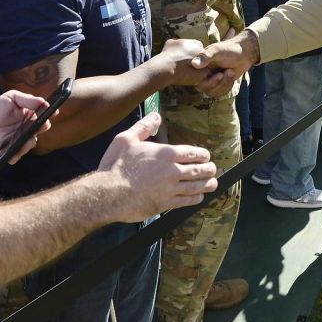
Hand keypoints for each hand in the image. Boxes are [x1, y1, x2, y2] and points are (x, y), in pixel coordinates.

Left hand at [0, 89, 49, 161]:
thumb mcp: (11, 98)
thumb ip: (27, 99)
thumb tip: (44, 102)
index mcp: (30, 116)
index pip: (44, 115)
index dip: (50, 113)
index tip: (53, 111)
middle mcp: (27, 129)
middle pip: (40, 130)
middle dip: (42, 127)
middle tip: (41, 124)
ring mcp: (20, 141)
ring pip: (30, 143)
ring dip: (29, 142)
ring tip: (26, 140)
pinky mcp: (10, 152)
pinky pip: (16, 156)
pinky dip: (15, 155)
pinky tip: (11, 153)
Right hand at [98, 114, 217, 221]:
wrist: (108, 194)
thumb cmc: (116, 165)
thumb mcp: (126, 139)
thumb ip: (144, 127)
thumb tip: (156, 116)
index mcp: (165, 154)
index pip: (192, 153)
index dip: (202, 155)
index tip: (206, 156)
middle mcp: (172, 171)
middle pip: (198, 170)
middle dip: (208, 169)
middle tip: (213, 169)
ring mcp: (170, 189)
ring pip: (196, 187)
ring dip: (206, 184)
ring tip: (212, 183)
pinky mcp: (165, 204)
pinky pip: (186, 202)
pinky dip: (195, 199)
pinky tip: (199, 197)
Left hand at [155, 38, 208, 85]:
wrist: (164, 70)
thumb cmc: (183, 74)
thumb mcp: (200, 76)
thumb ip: (208, 72)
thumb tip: (213, 71)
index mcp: (200, 51)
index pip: (205, 54)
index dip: (202, 60)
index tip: (197, 66)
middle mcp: (192, 43)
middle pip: (196, 46)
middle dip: (193, 53)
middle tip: (188, 64)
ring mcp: (180, 41)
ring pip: (185, 45)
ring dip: (183, 51)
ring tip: (179, 62)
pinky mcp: (170, 42)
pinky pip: (174, 45)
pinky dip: (174, 50)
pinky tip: (172, 58)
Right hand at [191, 30, 259, 97]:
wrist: (244, 52)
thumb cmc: (229, 49)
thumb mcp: (217, 50)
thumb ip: (205, 57)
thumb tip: (193, 64)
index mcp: (198, 66)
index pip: (198, 82)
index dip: (210, 82)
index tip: (220, 74)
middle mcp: (202, 74)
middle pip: (206, 89)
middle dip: (220, 82)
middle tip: (229, 71)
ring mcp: (210, 79)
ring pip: (213, 92)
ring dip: (225, 83)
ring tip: (230, 71)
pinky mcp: (219, 84)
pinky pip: (220, 93)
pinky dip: (228, 85)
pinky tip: (231, 75)